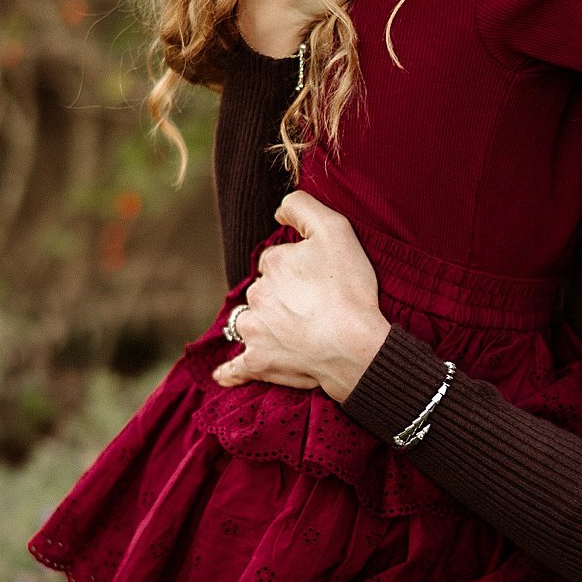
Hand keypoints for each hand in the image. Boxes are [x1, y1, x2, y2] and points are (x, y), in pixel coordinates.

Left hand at [211, 192, 390, 402]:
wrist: (356, 347)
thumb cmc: (350, 289)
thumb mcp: (336, 230)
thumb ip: (303, 207)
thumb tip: (279, 210)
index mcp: (272, 263)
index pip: (278, 261)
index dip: (300, 269)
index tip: (321, 281)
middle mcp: (256, 295)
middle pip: (264, 291)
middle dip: (282, 297)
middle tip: (315, 309)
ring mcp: (254, 331)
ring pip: (251, 322)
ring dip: (263, 326)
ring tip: (293, 336)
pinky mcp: (258, 362)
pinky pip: (237, 367)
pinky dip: (232, 371)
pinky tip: (225, 374)